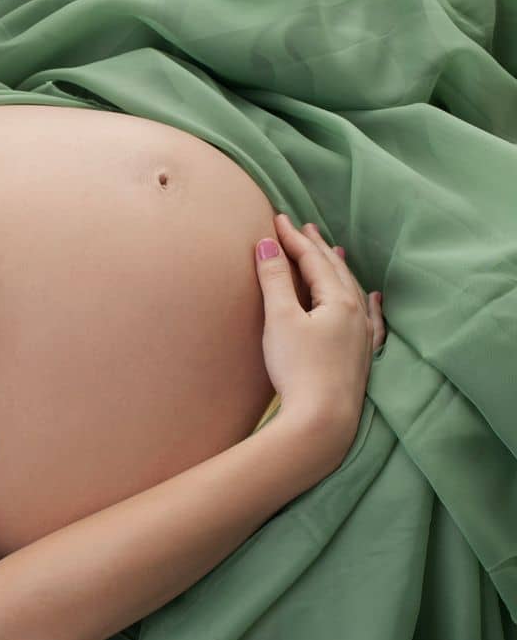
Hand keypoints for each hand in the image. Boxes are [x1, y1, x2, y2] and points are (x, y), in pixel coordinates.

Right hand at [254, 213, 387, 463]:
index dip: (293, 239)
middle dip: (317, 247)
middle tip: (303, 228)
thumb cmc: (298, 369)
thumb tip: (266, 245)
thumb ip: (274, 280)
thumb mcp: (280, 319)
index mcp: (338, 299)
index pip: (313, 259)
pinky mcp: (361, 356)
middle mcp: (356, 312)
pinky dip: (368, 301)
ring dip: (338, 268)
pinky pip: (370, 317)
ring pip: (352, 289)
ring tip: (334, 250)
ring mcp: (362, 335)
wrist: (322, 419)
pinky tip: (373, 297)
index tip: (276, 220)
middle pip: (335, 270)